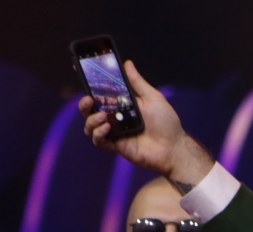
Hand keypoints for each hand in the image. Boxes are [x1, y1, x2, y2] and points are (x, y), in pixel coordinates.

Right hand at [79, 60, 213, 188]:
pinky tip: (107, 127)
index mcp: (122, 105)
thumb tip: (127, 63)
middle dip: (84, 104)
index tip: (79, 70)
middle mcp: (115, 118)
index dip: (88, 84)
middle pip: (90, 110)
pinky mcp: (116, 145)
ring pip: (90, 125)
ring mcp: (114, 132)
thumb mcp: (152, 98)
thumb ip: (137, 82)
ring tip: (103, 117)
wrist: (174, 147)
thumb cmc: (166, 122)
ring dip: (91, 119)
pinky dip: (98, 133)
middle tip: (89, 99)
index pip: (100, 94)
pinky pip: (98, 140)